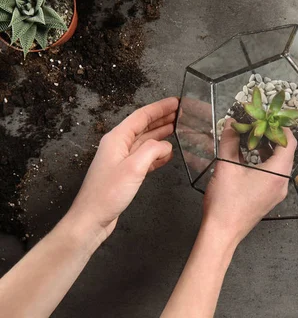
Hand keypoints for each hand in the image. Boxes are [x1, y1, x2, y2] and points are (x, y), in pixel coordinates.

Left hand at [67, 97, 178, 241]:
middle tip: (181, 113)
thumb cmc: (108, 193)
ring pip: (145, 141)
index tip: (176, 102)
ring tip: (178, 129)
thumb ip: (152, 150)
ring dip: (161, 134)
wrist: (92, 218)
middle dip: (162, 118)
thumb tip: (166, 145)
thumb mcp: (133, 167)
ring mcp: (121, 160)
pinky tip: (168, 154)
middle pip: (143, 126)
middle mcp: (118, 146)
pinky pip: (145, 157)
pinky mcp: (125, 173)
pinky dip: (157, 154)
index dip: (159, 108)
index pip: (141, 116)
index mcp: (117, 139)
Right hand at [201, 120, 296, 245]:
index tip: (267, 118)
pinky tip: (249, 156)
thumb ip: (230, 141)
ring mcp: (277, 192)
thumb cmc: (225, 201)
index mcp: (277, 172)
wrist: (222, 233)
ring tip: (252, 137)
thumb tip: (232, 123)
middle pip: (285, 153)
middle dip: (272, 137)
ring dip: (267, 150)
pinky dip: (265, 162)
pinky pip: (273, 175)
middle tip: (257, 125)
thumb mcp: (226, 166)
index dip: (280, 128)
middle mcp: (282, 182)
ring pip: (279, 164)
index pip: (289, 143)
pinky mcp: (270, 198)